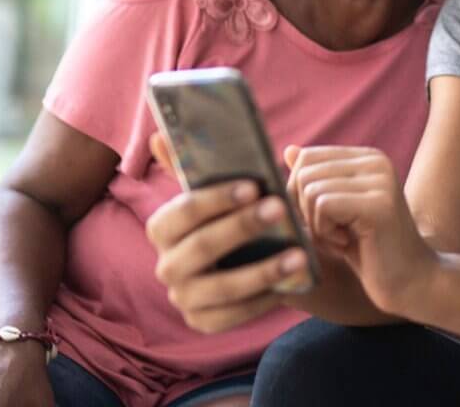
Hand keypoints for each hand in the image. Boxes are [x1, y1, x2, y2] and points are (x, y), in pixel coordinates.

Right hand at [145, 174, 310, 332]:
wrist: (252, 262)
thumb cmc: (233, 218)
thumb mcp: (220, 194)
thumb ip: (192, 167)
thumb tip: (159, 136)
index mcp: (161, 228)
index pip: (183, 211)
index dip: (217, 199)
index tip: (254, 186)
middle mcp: (166, 266)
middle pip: (203, 246)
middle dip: (243, 227)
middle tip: (281, 209)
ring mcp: (184, 298)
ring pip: (223, 286)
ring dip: (264, 269)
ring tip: (300, 255)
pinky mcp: (204, 323)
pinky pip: (236, 314)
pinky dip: (265, 297)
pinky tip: (293, 281)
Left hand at [285, 144, 438, 314]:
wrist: (411, 283)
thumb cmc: (370, 251)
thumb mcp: (336, 212)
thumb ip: (316, 180)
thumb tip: (288, 150)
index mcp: (367, 158)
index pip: (306, 158)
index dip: (297, 194)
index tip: (320, 220)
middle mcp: (376, 161)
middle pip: (304, 173)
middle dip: (304, 211)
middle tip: (331, 234)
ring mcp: (380, 180)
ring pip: (311, 190)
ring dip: (315, 225)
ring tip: (341, 239)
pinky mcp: (378, 204)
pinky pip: (323, 205)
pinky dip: (324, 232)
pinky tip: (346, 243)